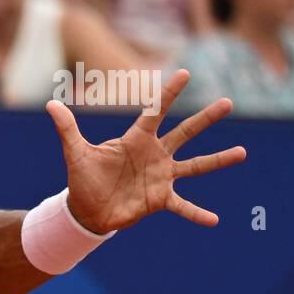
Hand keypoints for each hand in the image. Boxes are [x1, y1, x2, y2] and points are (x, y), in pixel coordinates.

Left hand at [45, 68, 246, 232]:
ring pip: (195, 165)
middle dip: (205, 119)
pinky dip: (197, 213)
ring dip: (218, 160)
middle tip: (228, 102)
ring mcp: (161, 176)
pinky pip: (183, 206)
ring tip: (242, 152)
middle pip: (185, 132)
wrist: (86, 209)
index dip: (169, 94)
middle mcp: (154, 155)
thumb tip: (51, 105)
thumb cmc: (83, 177)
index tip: (185, 74)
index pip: (155, 112)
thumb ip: (67, 128)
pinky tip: (215, 220)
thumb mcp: (75, 152)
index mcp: (136, 140)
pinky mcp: (160, 199)